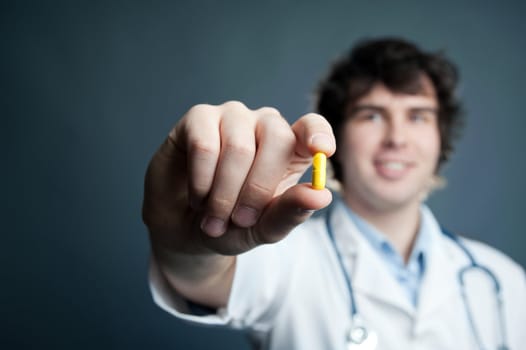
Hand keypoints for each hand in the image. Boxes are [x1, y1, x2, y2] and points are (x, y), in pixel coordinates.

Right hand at [143, 101, 335, 257]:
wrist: (185, 229)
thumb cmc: (232, 225)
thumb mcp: (264, 227)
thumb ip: (291, 211)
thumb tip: (321, 195)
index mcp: (290, 148)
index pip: (313, 126)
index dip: (319, 134)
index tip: (322, 152)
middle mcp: (265, 125)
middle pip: (277, 138)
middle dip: (258, 189)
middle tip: (241, 221)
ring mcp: (232, 117)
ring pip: (239, 147)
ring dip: (224, 194)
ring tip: (214, 218)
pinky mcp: (198, 118)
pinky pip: (204, 146)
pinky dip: (202, 182)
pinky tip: (198, 197)